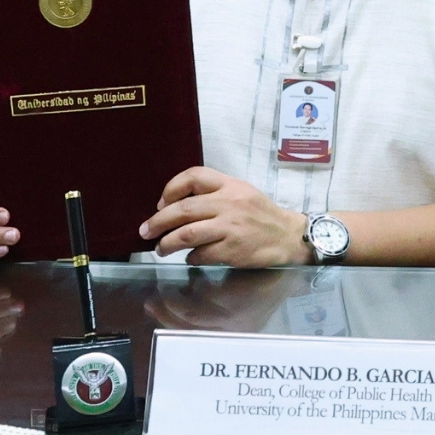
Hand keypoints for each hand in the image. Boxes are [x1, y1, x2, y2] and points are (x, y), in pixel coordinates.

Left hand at [143, 167, 307, 265]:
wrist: (289, 236)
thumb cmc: (261, 215)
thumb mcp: (241, 192)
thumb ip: (213, 193)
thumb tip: (174, 206)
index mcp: (230, 185)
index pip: (194, 176)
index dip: (171, 189)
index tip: (161, 203)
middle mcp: (229, 203)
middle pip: (183, 210)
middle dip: (158, 222)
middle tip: (145, 231)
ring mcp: (231, 227)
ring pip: (186, 234)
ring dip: (166, 244)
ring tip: (160, 248)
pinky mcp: (233, 250)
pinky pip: (201, 254)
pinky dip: (191, 258)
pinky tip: (191, 258)